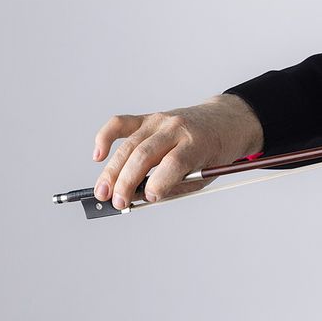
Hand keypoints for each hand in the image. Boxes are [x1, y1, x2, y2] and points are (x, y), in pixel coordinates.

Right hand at [93, 94, 263, 207]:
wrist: (223, 121)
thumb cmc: (214, 152)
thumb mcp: (205, 175)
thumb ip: (174, 186)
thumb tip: (139, 197)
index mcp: (197, 143)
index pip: (173, 162)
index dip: (159, 182)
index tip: (149, 198)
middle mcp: (176, 128)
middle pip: (145, 155)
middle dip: (127, 181)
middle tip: (117, 202)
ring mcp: (159, 121)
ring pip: (129, 145)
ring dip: (112, 171)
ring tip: (102, 192)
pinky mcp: (148, 118)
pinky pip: (121, 124)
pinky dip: (105, 137)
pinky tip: (98, 156)